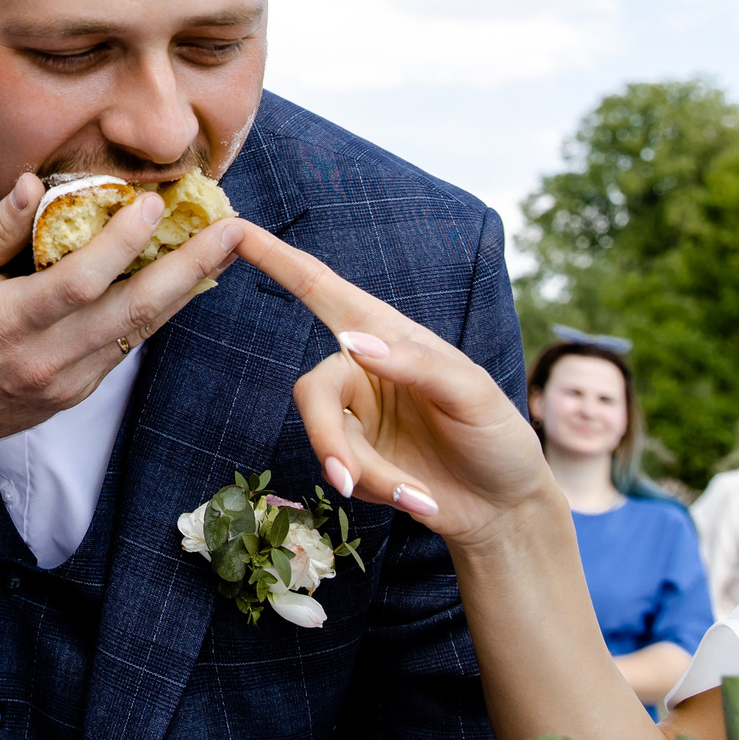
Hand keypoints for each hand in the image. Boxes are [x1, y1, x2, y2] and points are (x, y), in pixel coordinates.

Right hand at [0, 171, 246, 480]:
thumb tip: (39, 184)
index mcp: (6, 324)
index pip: (77, 282)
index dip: (120, 243)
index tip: (152, 204)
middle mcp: (46, 359)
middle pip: (132, 311)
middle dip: (189, 267)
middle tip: (232, 228)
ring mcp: (68, 381)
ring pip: (141, 331)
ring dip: (189, 286)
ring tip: (226, 247)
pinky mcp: (80, 392)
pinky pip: (128, 344)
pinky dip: (161, 309)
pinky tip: (187, 278)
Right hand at [237, 225, 557, 544]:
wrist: (503, 510)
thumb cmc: (497, 437)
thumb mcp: (473, 394)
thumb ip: (416, 363)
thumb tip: (352, 341)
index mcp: (389, 334)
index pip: (321, 289)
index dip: (277, 259)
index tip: (234, 229)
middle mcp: (363, 368)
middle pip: (314, 393)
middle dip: (330, 440)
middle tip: (349, 481)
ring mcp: (356, 416)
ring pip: (325, 439)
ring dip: (368, 474)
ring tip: (419, 496)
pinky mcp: (355, 459)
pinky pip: (343, 472)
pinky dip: (379, 491)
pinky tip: (420, 499)